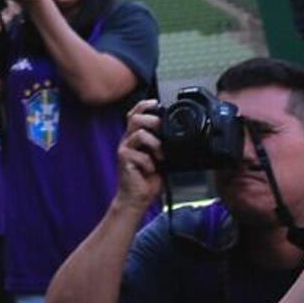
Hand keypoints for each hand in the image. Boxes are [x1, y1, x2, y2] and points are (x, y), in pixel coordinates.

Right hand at [111, 103, 163, 220]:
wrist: (137, 199)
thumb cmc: (148, 179)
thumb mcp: (161, 158)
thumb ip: (164, 145)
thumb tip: (179, 136)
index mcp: (135, 137)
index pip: (136, 113)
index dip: (145, 105)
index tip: (158, 104)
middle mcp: (128, 140)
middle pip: (136, 118)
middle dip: (153, 122)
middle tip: (163, 133)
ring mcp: (124, 149)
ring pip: (139, 133)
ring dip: (154, 144)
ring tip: (161, 156)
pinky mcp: (124, 160)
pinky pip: (139, 154)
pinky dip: (149, 163)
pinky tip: (150, 171)